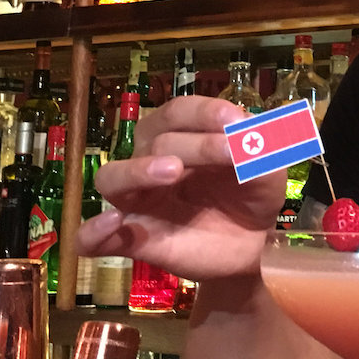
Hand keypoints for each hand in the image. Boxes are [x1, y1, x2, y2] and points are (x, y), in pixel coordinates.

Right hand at [76, 96, 286, 279]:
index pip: (178, 112)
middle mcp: (149, 161)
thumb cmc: (250, 195)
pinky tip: (112, 223)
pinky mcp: (134, 240)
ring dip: (137, 170)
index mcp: (178, 136)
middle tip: (229, 154)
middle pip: (155, 140)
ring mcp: (138, 202)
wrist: (253, 246)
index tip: (236, 122)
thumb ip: (258, 150)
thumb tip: (246, 134)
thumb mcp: (267, 170)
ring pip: (111, 178)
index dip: (204, 112)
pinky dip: (93, 232)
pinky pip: (92, 239)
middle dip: (197, 145)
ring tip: (171, 170)